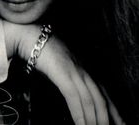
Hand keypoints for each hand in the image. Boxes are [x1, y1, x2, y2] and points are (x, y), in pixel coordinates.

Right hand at [3, 20, 124, 124]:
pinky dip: (79, 113)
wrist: (33, 36)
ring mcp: (74, 71)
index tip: (120, 123)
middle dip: (108, 118)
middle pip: (101, 99)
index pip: (103, 93)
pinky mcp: (63, 73)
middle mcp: (84, 71)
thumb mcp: (62, 67)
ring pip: (90, 100)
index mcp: (85, 70)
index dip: (113, 110)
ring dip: (95, 120)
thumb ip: (70, 79)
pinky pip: (74, 97)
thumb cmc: (45, 52)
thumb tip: (73, 95)